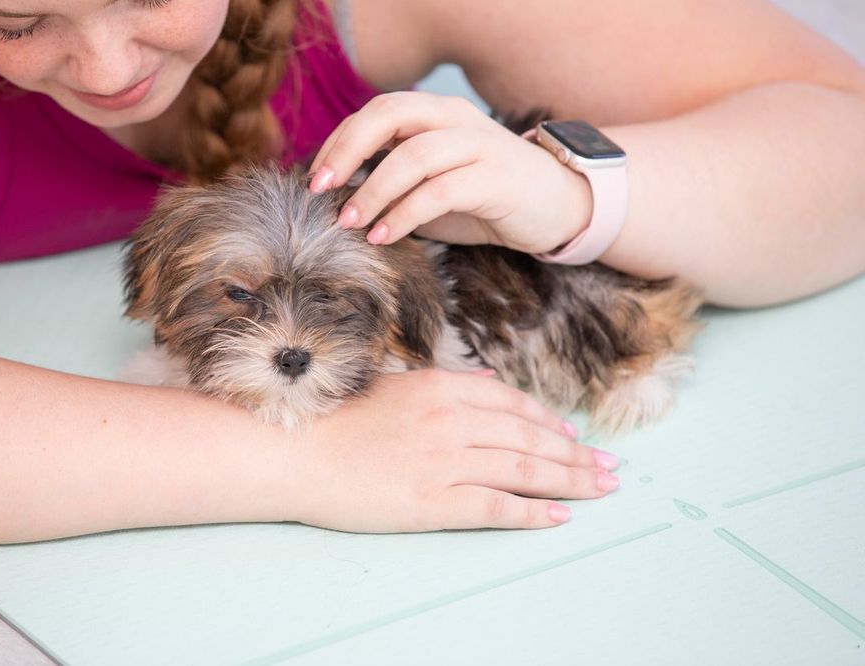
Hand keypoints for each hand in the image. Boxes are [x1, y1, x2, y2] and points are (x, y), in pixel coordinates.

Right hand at [282, 369, 620, 532]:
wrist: (293, 449)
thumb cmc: (335, 418)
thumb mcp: (395, 386)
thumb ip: (444, 386)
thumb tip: (485, 383)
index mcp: (442, 388)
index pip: (512, 404)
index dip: (548, 422)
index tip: (572, 436)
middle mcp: (452, 420)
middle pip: (529, 438)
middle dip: (575, 455)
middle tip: (608, 467)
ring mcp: (445, 461)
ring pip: (524, 470)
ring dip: (569, 480)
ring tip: (600, 489)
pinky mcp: (433, 500)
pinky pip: (495, 507)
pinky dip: (532, 513)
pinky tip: (559, 517)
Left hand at [308, 91, 592, 254]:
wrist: (558, 206)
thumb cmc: (484, 198)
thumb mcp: (431, 186)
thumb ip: (392, 183)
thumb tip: (337, 200)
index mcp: (436, 114)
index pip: (378, 111)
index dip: (340, 140)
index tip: (315, 178)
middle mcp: (456, 119)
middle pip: (390, 115)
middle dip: (347, 150)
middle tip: (321, 190)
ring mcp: (480, 145)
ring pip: (413, 155)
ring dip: (373, 190)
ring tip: (349, 222)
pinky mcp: (497, 179)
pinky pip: (440, 192)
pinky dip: (404, 214)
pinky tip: (383, 236)